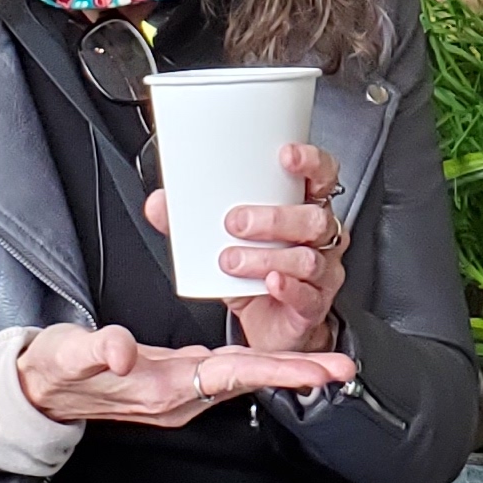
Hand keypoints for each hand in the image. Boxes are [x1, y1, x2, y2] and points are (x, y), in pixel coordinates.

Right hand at [15, 322, 354, 428]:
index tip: (320, 370)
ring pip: (242, 376)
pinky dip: (255, 362)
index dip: (280, 369)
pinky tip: (273, 352)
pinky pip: (225, 371)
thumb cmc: (57, 368)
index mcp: (165, 387)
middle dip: (298, 372)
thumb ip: (98, 349)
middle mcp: (181, 395)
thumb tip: (123, 351)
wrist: (38, 389)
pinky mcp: (175, 380)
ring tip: (324, 360)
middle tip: (344, 365)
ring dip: (282, 368)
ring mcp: (180, 391)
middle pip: (250, 378)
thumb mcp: (71, 353)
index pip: (235, 374)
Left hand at [144, 140, 348, 356]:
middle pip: (314, 218)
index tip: (285, 156)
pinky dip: (287, 287)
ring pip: (307, 258)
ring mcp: (322, 272)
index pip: (322, 175)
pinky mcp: (314, 306)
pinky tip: (270, 282)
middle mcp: (319, 238)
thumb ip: (194, 223)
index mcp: (304, 209)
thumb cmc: (253, 275)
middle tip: (235, 222)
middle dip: (275, 218)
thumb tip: (160, 203)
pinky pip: (307, 296)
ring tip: (233, 260)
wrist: (268, 325)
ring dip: (267, 256)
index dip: (310, 162)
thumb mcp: (225, 242)